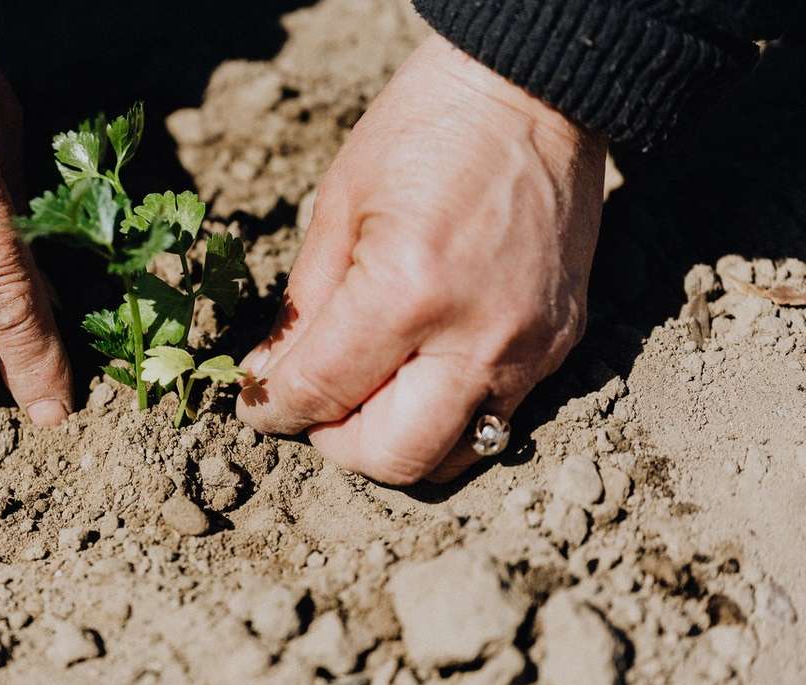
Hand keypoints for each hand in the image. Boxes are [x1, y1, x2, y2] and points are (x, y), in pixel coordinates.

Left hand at [237, 35, 606, 482]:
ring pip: (452, 456)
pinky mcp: (561, 345)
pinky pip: (495, 418)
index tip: (258, 405)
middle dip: (337, 444)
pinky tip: (419, 371)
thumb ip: (302, 308)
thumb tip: (269, 380)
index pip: (322, 393)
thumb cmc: (424, 131)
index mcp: (406, 292)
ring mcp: (529, 349)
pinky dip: (444, 414)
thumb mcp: (339, 208)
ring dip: (395, 442)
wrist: (533, 93)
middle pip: (393, 456)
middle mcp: (476, 337)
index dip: (274, 410)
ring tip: (367, 395)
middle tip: (315, 408)